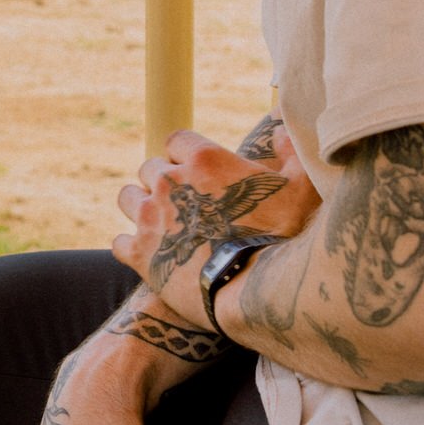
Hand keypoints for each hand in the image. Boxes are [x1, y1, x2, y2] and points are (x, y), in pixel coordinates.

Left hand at [113, 129, 320, 327]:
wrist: (259, 292)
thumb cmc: (286, 238)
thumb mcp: (303, 188)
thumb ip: (292, 154)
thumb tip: (279, 132)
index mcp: (204, 159)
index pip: (176, 140)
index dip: (184, 155)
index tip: (196, 172)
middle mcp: (170, 182)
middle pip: (149, 168)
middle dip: (163, 182)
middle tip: (183, 204)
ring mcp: (150, 218)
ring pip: (127, 198)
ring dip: (141, 207)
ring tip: (162, 225)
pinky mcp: (140, 254)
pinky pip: (120, 241)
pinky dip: (131, 246)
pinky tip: (149, 255)